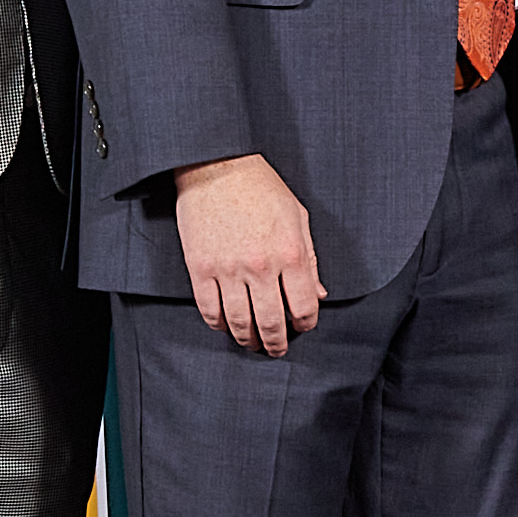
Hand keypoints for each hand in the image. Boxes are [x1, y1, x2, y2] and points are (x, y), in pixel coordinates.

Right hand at [176, 154, 321, 354]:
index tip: (303, 327)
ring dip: (248, 339)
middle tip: (277, 349)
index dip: (306, 324)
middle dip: (277, 343)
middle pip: (272, 322)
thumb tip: (318, 295)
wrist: (217, 166)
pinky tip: (226, 325)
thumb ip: (309, 260)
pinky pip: (209, 309)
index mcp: (290, 253)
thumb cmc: (261, 188)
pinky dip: (218, 324)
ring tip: (252, 342)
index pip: (304, 306)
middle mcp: (261, 266)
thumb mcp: (298, 218)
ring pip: (239, 322)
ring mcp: (228, 269)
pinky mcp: (199, 268)